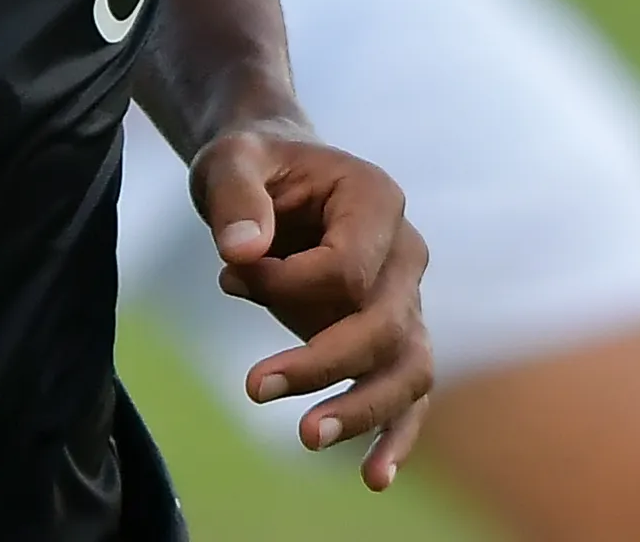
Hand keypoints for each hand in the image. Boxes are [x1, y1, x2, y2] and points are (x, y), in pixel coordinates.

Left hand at [192, 124, 433, 489]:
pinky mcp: (392, 338)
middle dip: (321, 363)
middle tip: (253, 388)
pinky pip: (407, 392)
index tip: (231, 276)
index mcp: (376, 199)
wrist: (278, 176)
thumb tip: (240, 254)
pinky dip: (394, 435)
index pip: (346, 267)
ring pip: (408, 368)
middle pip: (384, 324)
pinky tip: (372, 478)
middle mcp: (405, 252)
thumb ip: (235, 197)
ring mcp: (406, 299)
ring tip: (308, 437)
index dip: (285, 284)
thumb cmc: (255, 165)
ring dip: (363, 409)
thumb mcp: (232, 160)